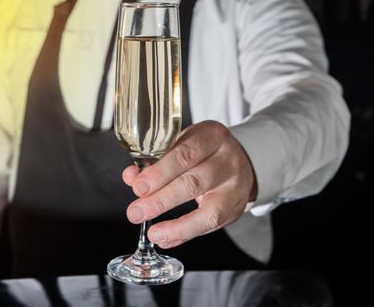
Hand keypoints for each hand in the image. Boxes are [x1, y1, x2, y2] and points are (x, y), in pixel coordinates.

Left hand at [122, 120, 256, 248]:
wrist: (242, 162)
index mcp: (211, 136)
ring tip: (152, 232)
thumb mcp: (183, 145)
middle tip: (136, 210)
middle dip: (160, 199)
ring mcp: (233, 185)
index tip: (138, 186)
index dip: (160, 172)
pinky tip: (164, 237)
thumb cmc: (205, 153)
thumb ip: (156, 160)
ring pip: (204, 207)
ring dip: (173, 222)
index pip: (185, 153)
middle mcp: (226, 159)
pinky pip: (208, 224)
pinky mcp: (234, 207)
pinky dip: (183, 233)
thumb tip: (131, 177)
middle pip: (192, 181)